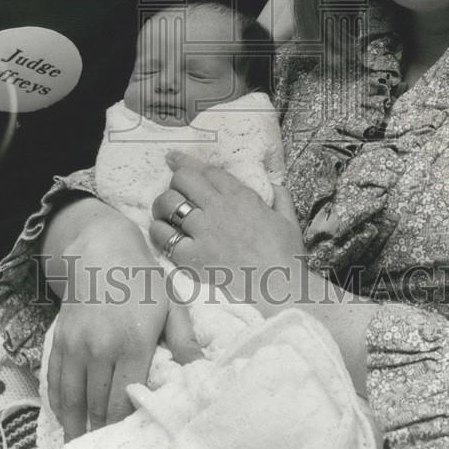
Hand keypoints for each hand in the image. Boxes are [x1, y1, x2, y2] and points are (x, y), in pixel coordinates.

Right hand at [46, 213, 200, 440]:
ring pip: (73, 397)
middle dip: (101, 428)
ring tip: (81, 441)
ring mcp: (76, 344)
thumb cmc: (143, 278)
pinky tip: (66, 415)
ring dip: (76, 423)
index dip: (123, 423)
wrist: (102, 249)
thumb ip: (183, 339)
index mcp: (133, 342)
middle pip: (98, 403)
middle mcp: (101, 348)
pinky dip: (59, 402)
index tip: (127, 437)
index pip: (124, 398)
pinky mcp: (60, 339)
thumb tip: (200, 369)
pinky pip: (55, 379)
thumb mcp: (171, 303)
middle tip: (104, 446)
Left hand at [149, 152, 305, 306]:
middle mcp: (219, 208)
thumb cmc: (286, 258)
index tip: (172, 158)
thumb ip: (281, 199)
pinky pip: (163, 235)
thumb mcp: (289, 220)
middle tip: (175, 192)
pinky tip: (163, 234)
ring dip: (163, 204)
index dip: (186, 162)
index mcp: (241, 196)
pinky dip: (159, 231)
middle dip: (175, 181)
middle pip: (183, 179)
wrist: (278, 290)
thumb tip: (275, 186)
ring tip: (164, 213)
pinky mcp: (191, 256)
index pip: (207, 170)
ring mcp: (203, 231)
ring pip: (169, 202)